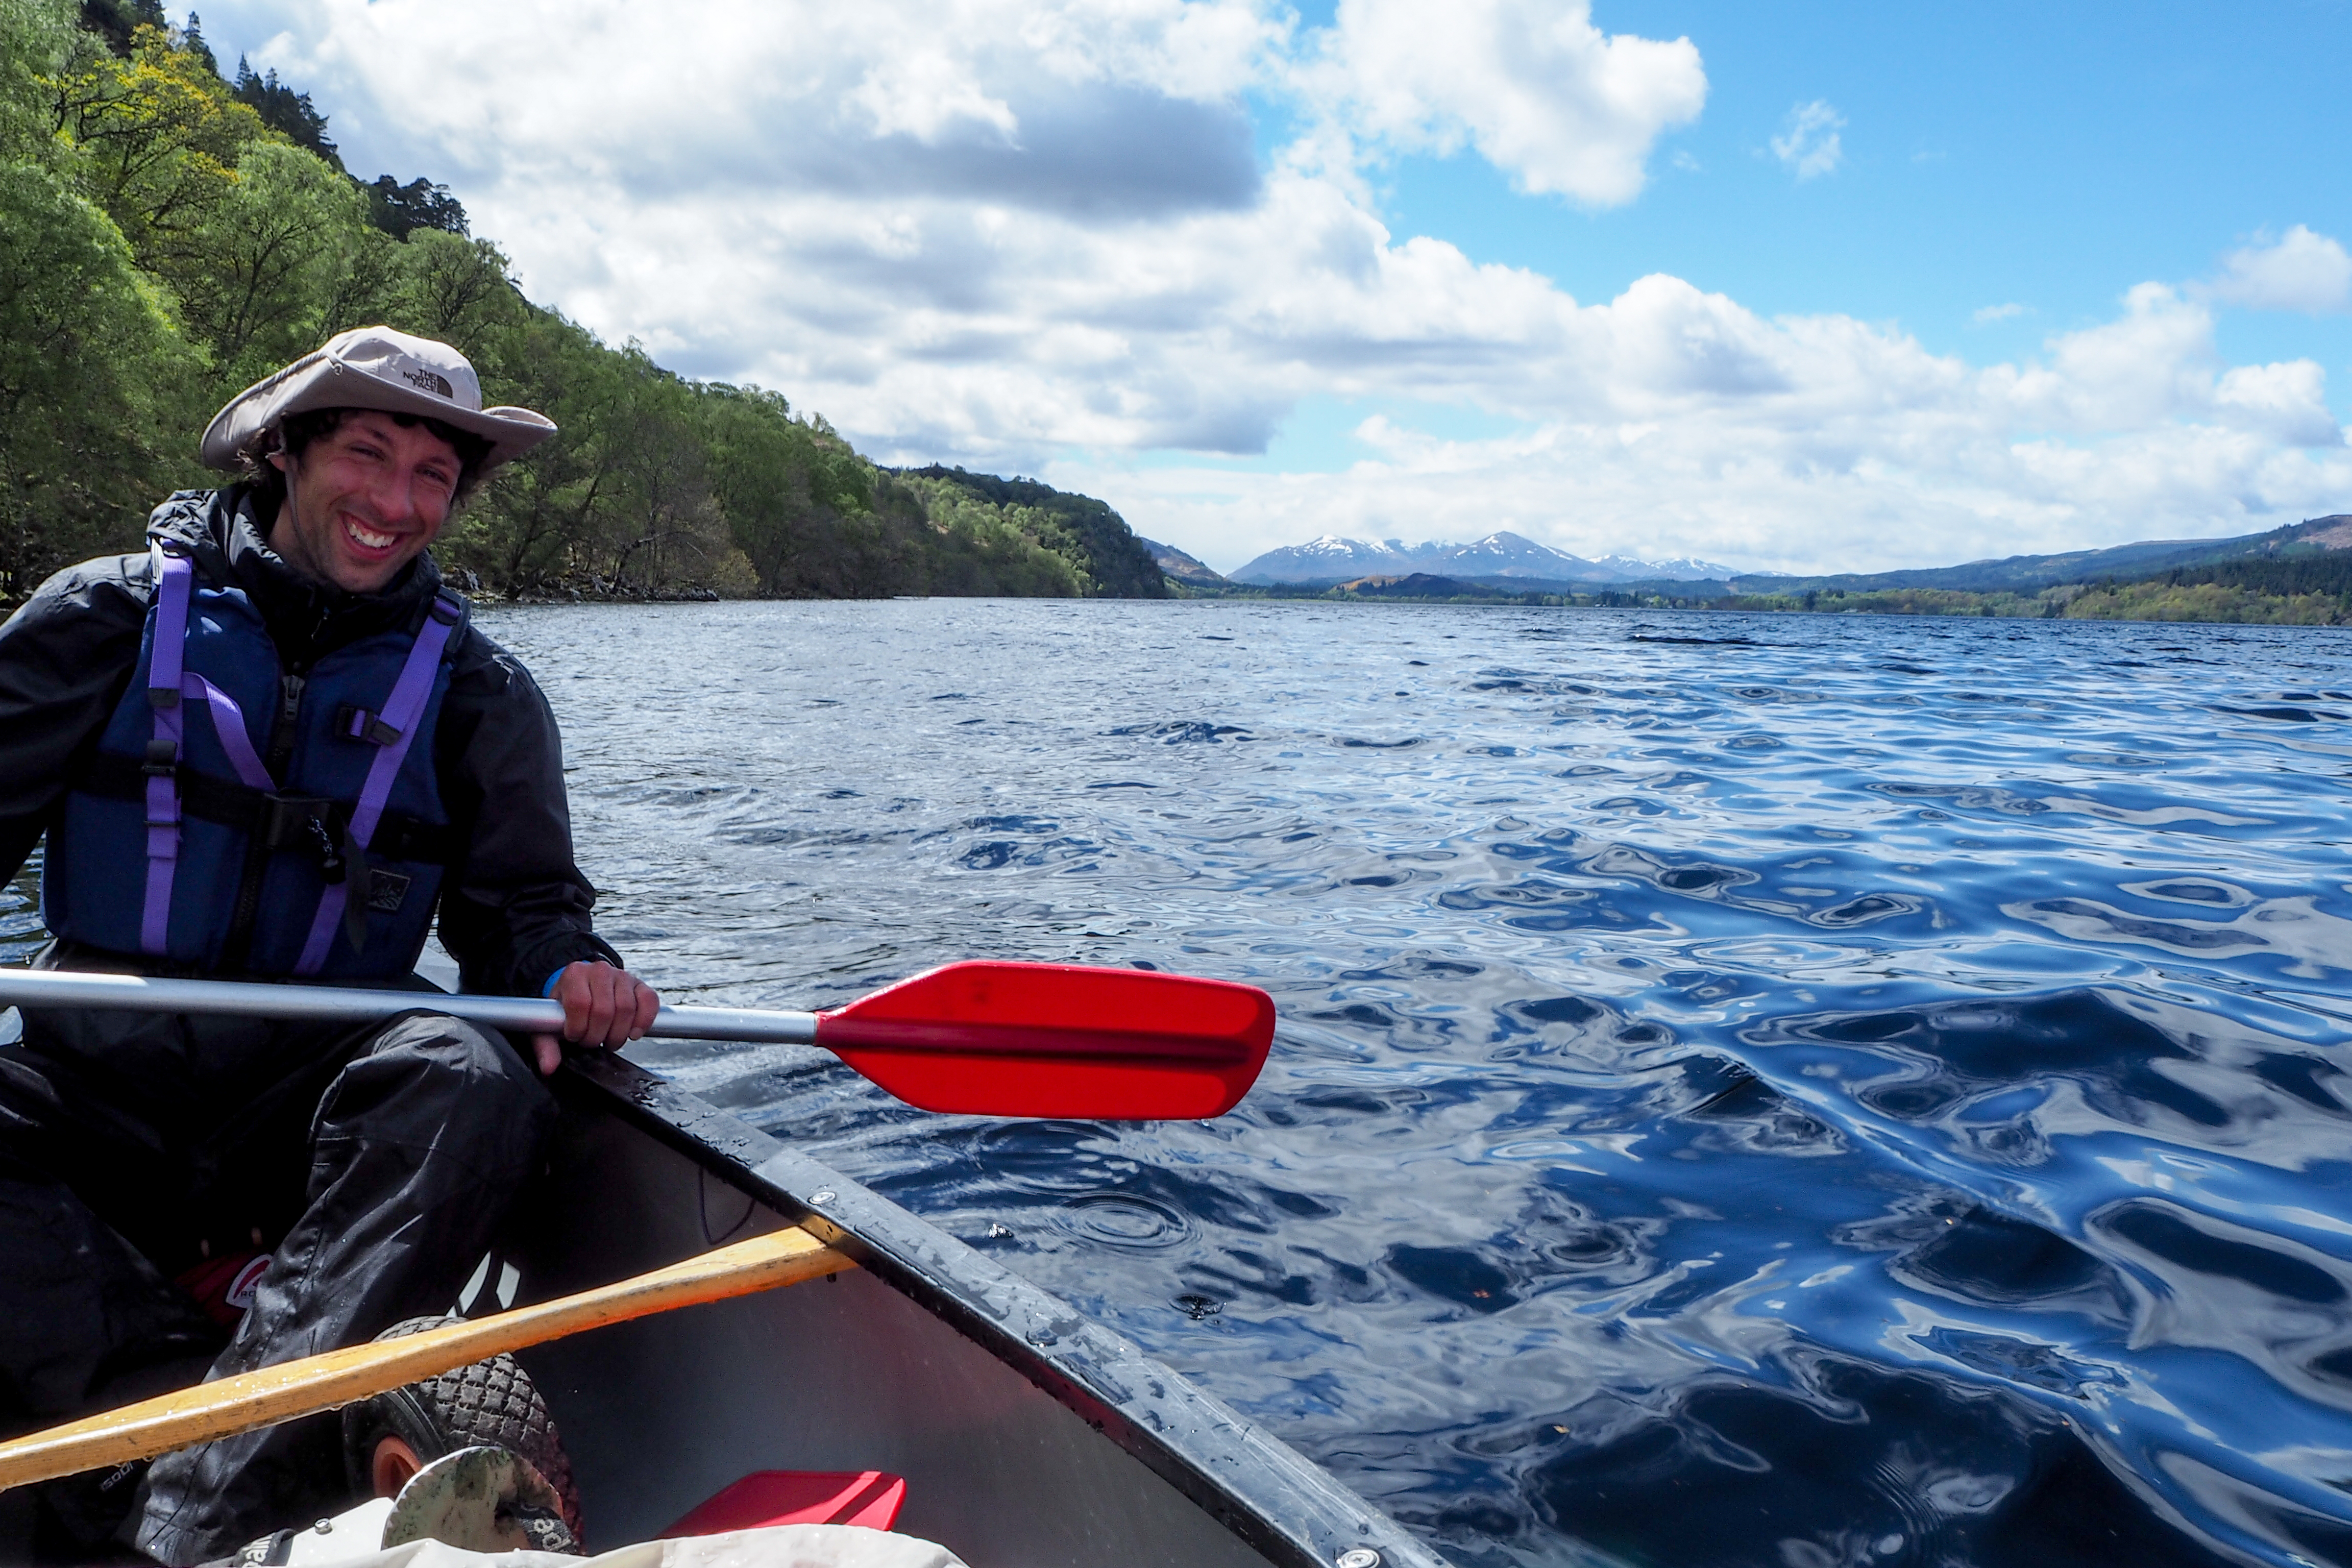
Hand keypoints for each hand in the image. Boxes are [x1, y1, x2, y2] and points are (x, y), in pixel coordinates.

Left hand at [531, 961, 660, 1075]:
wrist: (581, 988)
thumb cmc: (566, 1007)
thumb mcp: (550, 1023)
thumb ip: (546, 1045)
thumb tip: (548, 1067)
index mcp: (574, 974)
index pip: (580, 1003)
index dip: (578, 1027)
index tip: (575, 1036)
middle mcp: (599, 970)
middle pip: (604, 1010)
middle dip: (598, 1035)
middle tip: (592, 1041)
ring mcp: (622, 975)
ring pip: (627, 1009)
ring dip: (618, 1034)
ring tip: (609, 1039)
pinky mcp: (640, 984)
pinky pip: (649, 1001)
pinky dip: (644, 1021)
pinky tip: (633, 1033)